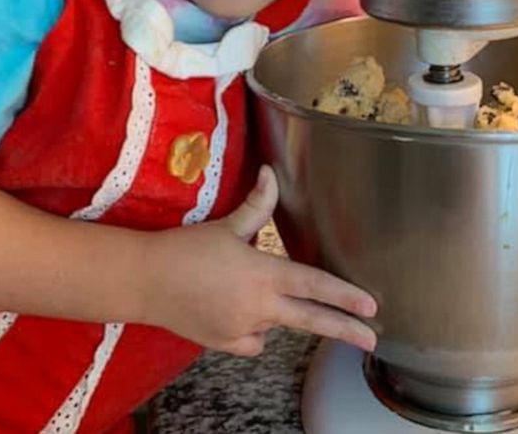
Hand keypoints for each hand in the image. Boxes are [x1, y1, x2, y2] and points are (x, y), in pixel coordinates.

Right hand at [140, 166, 377, 356]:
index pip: (314, 284)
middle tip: (372, 340)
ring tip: (240, 292)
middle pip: (311, 320)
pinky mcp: (226, 344)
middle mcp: (258, 305)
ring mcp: (243, 328)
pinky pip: (253, 341)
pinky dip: (253, 331)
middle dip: (345, 330)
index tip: (371, 306)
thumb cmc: (185, 249)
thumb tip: (271, 174)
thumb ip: (257, 205)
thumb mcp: (226, 226)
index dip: (345, 295)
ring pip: (277, 327)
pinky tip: (234, 312)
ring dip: (277, 315)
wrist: (145, 281)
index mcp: (263, 273)